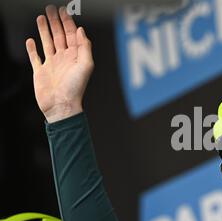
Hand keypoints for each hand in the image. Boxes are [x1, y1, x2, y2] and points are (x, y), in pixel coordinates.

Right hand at [26, 5, 93, 122]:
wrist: (61, 106)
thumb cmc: (75, 89)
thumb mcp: (86, 65)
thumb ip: (85, 47)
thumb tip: (81, 30)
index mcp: (75, 57)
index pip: (72, 35)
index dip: (68, 22)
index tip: (64, 11)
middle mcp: (64, 59)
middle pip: (59, 36)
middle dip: (56, 22)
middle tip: (51, 9)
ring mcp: (52, 65)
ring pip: (47, 43)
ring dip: (44, 30)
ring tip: (41, 18)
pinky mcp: (41, 72)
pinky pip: (35, 57)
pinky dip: (32, 49)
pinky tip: (31, 40)